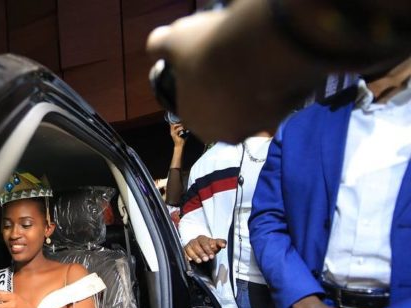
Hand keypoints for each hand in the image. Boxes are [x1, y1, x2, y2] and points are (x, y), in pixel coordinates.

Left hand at [146, 4, 316, 142]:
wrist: (261, 48)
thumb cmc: (209, 49)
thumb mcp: (173, 39)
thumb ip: (160, 46)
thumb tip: (157, 47)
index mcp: (193, 121)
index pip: (193, 105)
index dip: (197, 83)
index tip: (205, 63)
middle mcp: (224, 134)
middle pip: (222, 109)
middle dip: (224, 90)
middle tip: (229, 61)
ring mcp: (256, 128)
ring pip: (250, 108)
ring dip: (250, 90)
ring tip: (251, 61)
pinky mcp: (283, 116)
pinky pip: (275, 101)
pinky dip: (272, 86)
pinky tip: (271, 66)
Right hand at [184, 235, 225, 262]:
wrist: (202, 250)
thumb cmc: (209, 247)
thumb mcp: (216, 244)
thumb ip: (221, 243)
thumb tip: (224, 245)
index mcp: (202, 238)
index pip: (204, 242)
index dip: (208, 249)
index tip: (212, 256)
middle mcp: (194, 241)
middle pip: (196, 245)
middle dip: (201, 253)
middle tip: (206, 259)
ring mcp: (189, 246)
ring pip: (190, 249)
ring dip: (195, 256)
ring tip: (199, 261)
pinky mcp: (184, 251)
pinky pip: (184, 253)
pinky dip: (186, 256)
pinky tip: (189, 260)